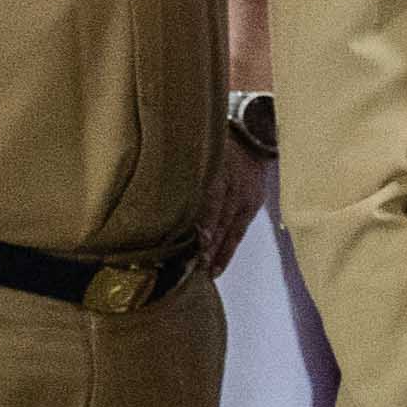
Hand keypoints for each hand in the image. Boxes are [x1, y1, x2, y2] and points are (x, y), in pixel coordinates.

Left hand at [192, 134, 268, 285]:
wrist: (252, 134)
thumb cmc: (215, 143)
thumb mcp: (197, 150)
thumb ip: (179, 171)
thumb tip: (153, 196)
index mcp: (219, 171)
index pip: (211, 200)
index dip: (203, 223)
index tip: (194, 242)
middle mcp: (235, 186)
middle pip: (220, 219)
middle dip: (208, 244)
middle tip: (193, 267)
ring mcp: (247, 197)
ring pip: (231, 229)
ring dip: (218, 252)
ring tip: (206, 273)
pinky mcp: (254, 205)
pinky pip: (240, 231)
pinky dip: (228, 249)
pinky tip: (218, 265)